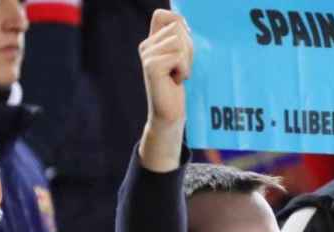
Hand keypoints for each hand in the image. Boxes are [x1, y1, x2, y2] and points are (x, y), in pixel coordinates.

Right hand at [138, 9, 193, 171]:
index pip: (163, 14)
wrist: (169, 114)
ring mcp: (147, 55)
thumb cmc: (178, 86)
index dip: (178, 22)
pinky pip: (178, 56)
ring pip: (179, 42)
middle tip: (181, 68)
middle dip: (188, 48)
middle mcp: (146, 46)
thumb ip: (180, 38)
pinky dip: (184, 69)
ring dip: (186, 60)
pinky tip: (176, 80)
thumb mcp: (181, 57)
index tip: (184, 43)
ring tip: (178, 74)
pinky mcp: (151, 66)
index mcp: (151, 41)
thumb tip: (183, 21)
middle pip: (177, 28)